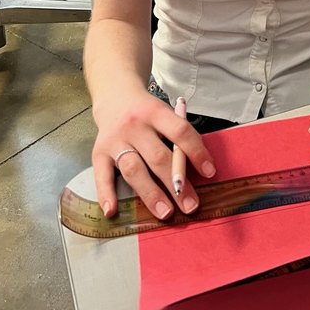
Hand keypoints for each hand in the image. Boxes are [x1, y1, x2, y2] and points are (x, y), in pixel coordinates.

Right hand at [91, 84, 216, 219]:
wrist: (115, 96)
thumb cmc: (147, 111)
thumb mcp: (165, 113)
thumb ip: (178, 135)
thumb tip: (200, 167)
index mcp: (155, 112)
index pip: (180, 132)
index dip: (196, 152)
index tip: (210, 172)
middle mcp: (134, 126)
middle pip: (157, 156)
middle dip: (176, 183)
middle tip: (190, 205)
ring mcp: (115, 140)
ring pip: (133, 169)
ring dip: (151, 194)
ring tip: (166, 212)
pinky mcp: (98, 152)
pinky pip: (102, 175)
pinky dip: (106, 194)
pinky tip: (113, 211)